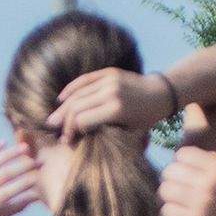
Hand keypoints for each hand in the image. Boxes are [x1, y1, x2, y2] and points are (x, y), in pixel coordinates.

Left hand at [0, 139, 41, 215]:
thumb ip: (12, 209)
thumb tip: (33, 198)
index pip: (10, 191)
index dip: (26, 182)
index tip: (39, 176)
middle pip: (4, 175)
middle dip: (23, 166)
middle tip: (37, 160)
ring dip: (9, 154)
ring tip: (24, 147)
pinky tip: (1, 143)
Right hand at [46, 67, 171, 141]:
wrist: (161, 93)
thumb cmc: (146, 118)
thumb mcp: (129, 132)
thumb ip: (105, 134)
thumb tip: (79, 139)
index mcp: (116, 110)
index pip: (83, 120)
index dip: (72, 132)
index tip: (68, 142)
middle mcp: (110, 92)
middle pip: (77, 107)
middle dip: (65, 121)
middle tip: (55, 131)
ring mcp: (108, 80)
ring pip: (78, 93)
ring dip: (64, 108)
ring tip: (54, 119)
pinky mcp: (108, 72)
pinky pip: (84, 80)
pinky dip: (71, 89)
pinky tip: (62, 99)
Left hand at [158, 144, 215, 215]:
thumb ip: (213, 165)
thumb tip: (184, 157)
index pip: (183, 154)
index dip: (181, 164)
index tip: (186, 175)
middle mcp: (210, 182)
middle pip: (170, 171)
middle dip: (172, 180)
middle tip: (179, 191)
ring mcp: (201, 202)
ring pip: (165, 190)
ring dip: (169, 198)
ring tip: (178, 204)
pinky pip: (167, 211)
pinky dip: (171, 214)